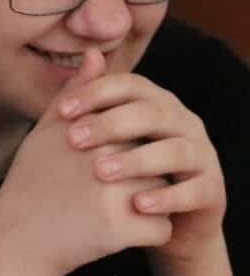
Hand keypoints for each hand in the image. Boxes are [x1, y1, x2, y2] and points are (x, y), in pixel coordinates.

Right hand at [0, 50, 171, 275]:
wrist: (14, 242)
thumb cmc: (29, 186)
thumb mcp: (45, 135)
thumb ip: (75, 95)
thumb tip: (97, 54)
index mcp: (89, 132)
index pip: (135, 137)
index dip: (118, 157)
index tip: (87, 174)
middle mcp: (103, 157)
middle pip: (152, 164)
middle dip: (134, 182)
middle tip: (91, 198)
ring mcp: (115, 193)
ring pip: (163, 194)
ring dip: (143, 208)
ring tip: (102, 216)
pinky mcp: (124, 229)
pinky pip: (163, 229)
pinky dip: (145, 237)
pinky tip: (112, 236)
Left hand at [58, 60, 232, 275]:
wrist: (154, 222)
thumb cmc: (119, 173)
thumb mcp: (100, 139)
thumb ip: (91, 101)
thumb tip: (89, 53)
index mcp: (155, 103)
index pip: (130, 85)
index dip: (96, 93)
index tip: (62, 111)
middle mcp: (183, 123)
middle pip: (153, 113)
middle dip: (111, 124)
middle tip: (74, 140)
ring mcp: (201, 155)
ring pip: (176, 150)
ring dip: (137, 160)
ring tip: (101, 172)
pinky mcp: (212, 190)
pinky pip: (196, 190)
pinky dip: (168, 197)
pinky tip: (138, 205)